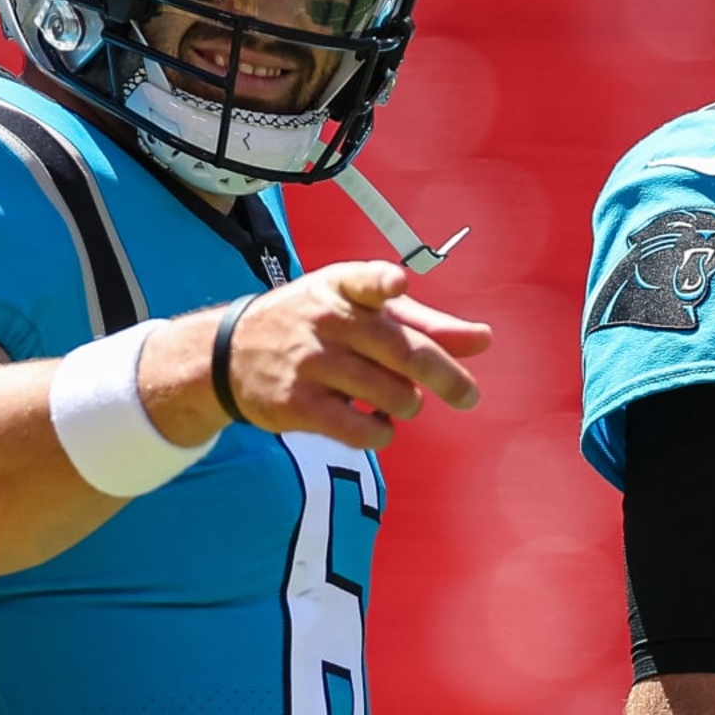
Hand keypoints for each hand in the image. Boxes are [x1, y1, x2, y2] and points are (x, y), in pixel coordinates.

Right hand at [142, 262, 490, 451]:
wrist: (230, 354)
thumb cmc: (316, 327)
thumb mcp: (362, 311)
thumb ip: (425, 324)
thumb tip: (484, 340)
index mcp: (344, 288)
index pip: (365, 281)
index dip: (382, 284)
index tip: (396, 285)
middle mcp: (327, 321)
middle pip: (403, 352)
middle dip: (446, 378)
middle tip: (469, 397)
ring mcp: (310, 363)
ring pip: (391, 395)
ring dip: (407, 405)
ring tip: (396, 400)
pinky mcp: (297, 404)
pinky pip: (361, 431)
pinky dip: (380, 433)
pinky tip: (374, 423)